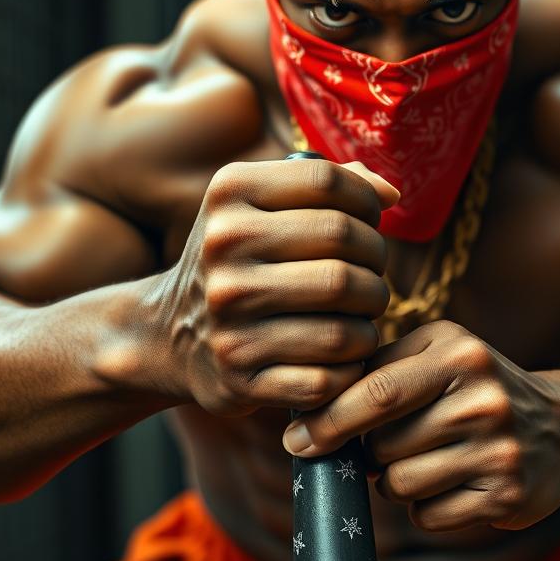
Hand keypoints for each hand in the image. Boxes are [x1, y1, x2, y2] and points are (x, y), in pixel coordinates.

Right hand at [145, 158, 398, 415]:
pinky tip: (342, 356)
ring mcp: (229, 319)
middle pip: (346, 246)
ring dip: (370, 321)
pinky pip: (328, 378)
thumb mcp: (261, 208)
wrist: (169, 335)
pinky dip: (350, 369)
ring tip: (362, 316)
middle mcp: (223, 251)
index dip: (367, 204)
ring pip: (346, 319)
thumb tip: (390, 193)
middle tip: (371, 277)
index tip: (369, 225)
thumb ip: (328, 188)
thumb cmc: (240, 263)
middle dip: (376, 263)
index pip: (328, 182)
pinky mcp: (239, 378)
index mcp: (229, 194)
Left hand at [281, 320, 559, 531]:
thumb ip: (377, 372)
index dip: (328, 421)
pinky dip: (427, 507)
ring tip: (429, 461)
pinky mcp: (507, 494)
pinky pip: (429, 515)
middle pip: (382, 446)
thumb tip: (307, 416)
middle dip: (371, 454)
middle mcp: (483, 397)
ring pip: (400, 484)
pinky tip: (454, 484)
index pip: (376, 392)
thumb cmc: (473, 390)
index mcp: (457, 352)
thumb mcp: (436, 357)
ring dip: (397, 482)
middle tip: (392, 445)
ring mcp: (499, 448)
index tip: (295, 441)